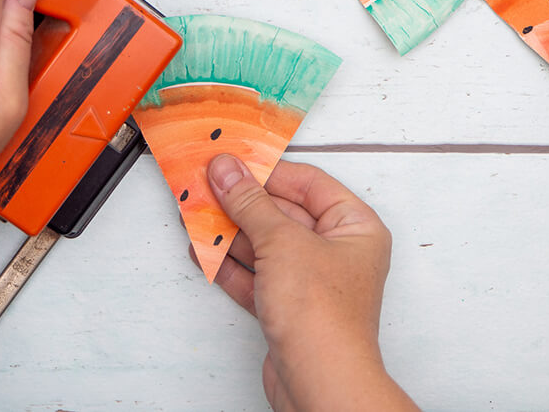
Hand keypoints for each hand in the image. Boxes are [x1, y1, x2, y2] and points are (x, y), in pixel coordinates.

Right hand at [197, 155, 416, 411]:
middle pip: (282, 213)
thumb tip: (228, 170)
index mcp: (355, 227)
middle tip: (205, 186)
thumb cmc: (323, 317)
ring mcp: (311, 281)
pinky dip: (228, 264)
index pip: (308, 182)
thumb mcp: (281, 242)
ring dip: (229, 231)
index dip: (268, 170)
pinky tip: (202, 251)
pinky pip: (255, 274)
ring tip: (194, 215)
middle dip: (241, 202)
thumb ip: (250, 203)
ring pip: (265, 244)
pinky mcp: (288, 307)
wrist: (320, 385)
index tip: (232, 162)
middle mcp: (337, 252)